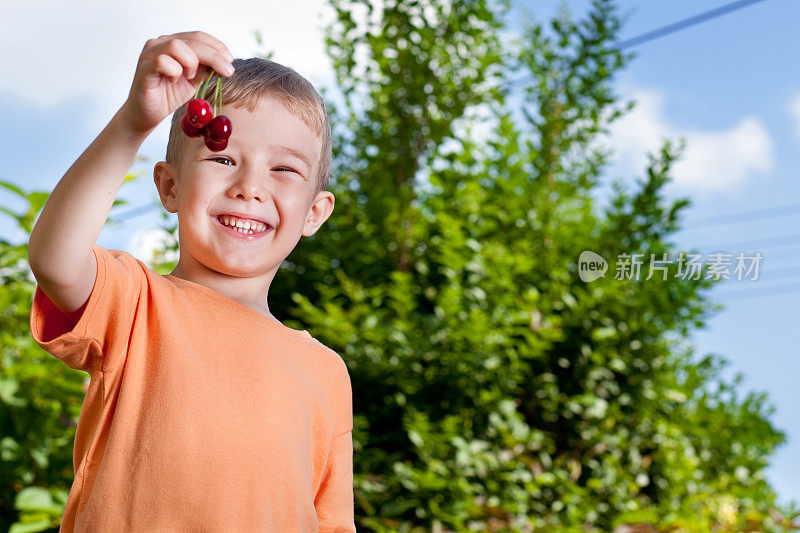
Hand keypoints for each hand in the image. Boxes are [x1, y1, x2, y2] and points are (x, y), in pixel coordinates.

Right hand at [120, 31, 234, 136]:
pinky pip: (163, 61)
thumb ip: (205, 67)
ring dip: (191, 63)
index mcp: (173, 43)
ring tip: (189, 77)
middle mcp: (160, 43)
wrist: (148, 114)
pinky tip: (174, 80)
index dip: (217, 46)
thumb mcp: (194, 79)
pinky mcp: (144, 67)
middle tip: (227, 71)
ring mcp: (150, 53)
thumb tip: (225, 61)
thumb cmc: (168, 94)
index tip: (230, 60)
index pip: (198, 36)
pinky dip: (175, 71)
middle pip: (192, 41)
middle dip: (214, 56)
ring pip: (177, 46)